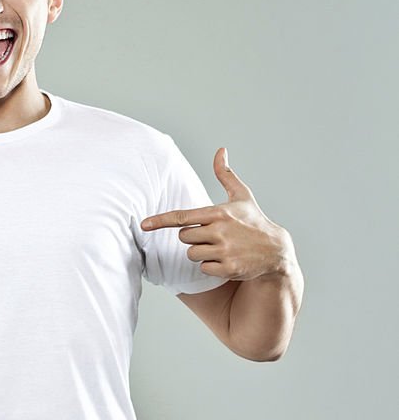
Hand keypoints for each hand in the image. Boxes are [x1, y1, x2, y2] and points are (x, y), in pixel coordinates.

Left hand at [139, 147, 291, 281]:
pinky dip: (211, 266)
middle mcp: (219, 231)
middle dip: (193, 237)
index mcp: (218, 213)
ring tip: (221, 247)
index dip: (160, 221)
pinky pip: (203, 268)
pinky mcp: (227, 268)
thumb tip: (220, 150)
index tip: (143, 224)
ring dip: (201, 252)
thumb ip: (225, 174)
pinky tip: (226, 260)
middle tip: (212, 235)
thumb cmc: (254, 221)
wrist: (276, 250)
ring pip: (191, 253)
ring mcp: (224, 251)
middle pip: (183, 237)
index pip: (182, 217)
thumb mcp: (242, 196)